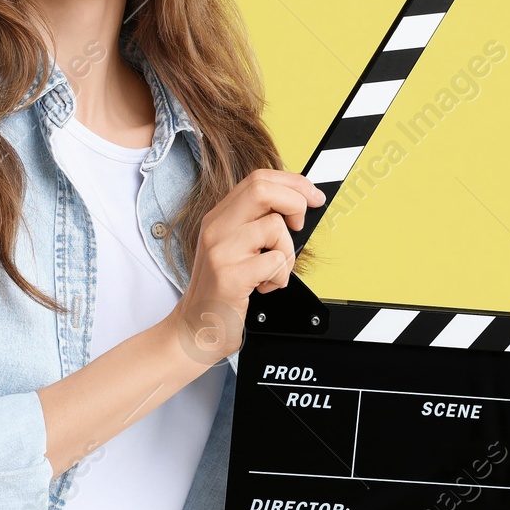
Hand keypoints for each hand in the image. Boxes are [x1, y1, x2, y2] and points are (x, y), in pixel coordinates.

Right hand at [175, 168, 324, 363]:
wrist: (196, 329)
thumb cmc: (222, 291)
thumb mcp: (235, 248)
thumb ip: (257, 223)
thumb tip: (299, 205)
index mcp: (219, 217)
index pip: (259, 179)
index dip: (293, 183)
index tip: (313, 196)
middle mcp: (216, 228)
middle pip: (262, 189)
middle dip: (294, 202)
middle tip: (298, 226)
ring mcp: (221, 250)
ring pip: (275, 227)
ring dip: (287, 253)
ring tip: (272, 272)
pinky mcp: (230, 276)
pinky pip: (275, 262)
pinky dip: (280, 276)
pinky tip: (265, 286)